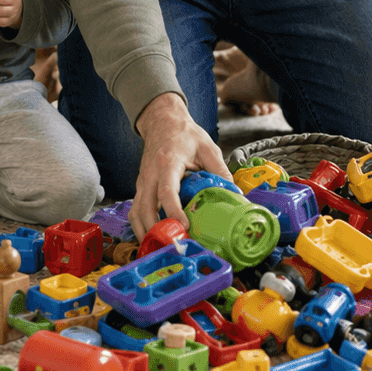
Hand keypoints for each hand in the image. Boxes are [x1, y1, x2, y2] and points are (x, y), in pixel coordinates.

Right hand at [130, 91, 231, 235]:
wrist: (161, 121)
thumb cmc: (184, 134)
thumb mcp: (208, 147)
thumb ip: (221, 170)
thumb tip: (236, 194)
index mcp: (168, 163)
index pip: (166, 191)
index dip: (173, 211)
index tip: (184, 226)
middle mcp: (150, 175)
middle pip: (144, 208)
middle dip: (156, 230)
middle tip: (173, 247)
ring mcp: (142, 182)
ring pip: (136, 213)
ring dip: (145, 233)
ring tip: (162, 249)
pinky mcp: (140, 187)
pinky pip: (135, 211)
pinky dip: (141, 227)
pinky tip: (153, 238)